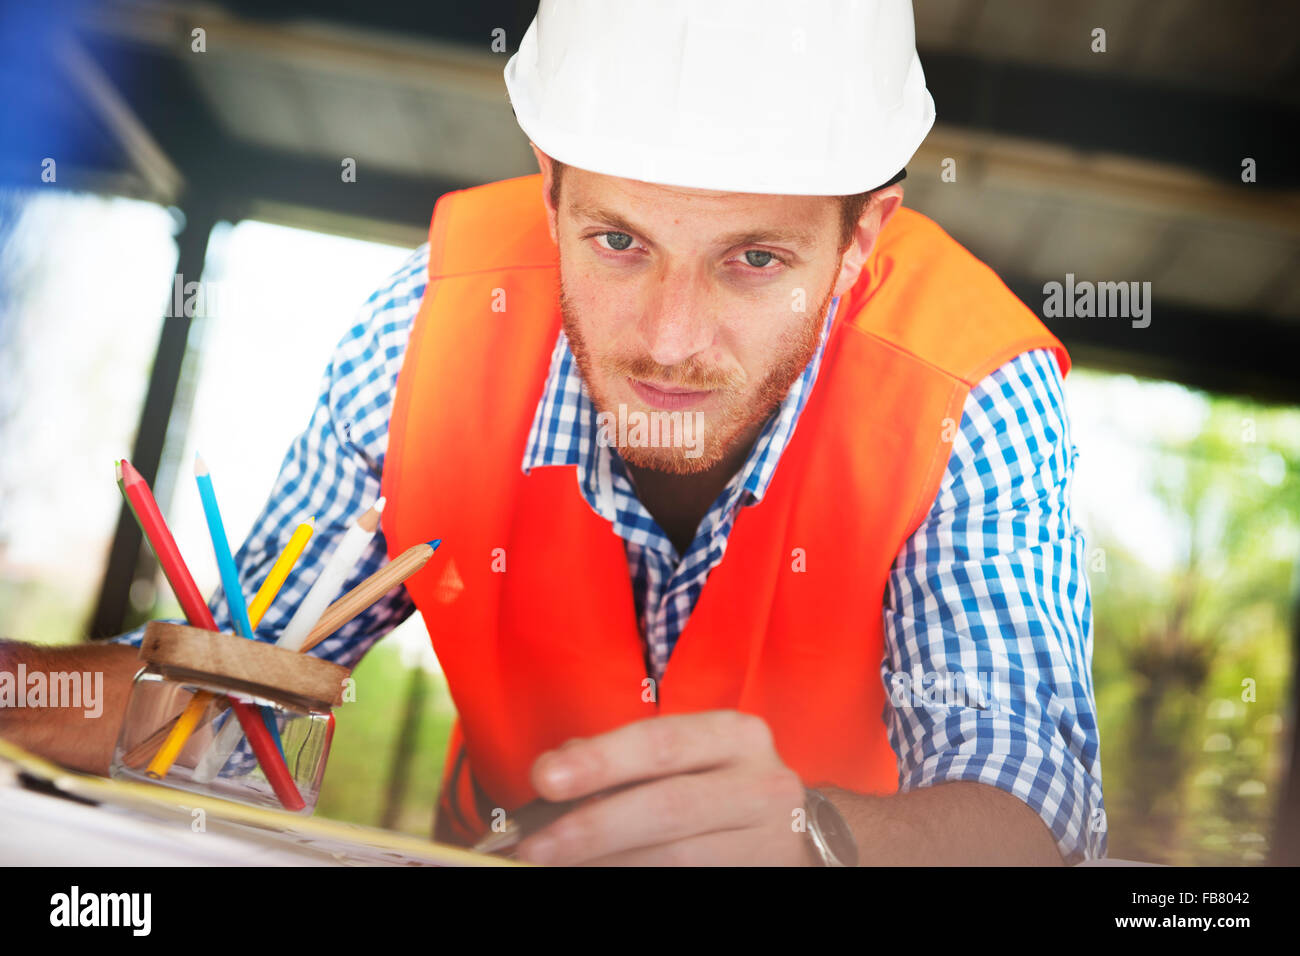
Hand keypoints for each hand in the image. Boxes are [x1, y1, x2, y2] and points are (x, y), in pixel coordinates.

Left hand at [515, 710, 811, 865]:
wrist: (792, 833)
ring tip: (556, 867)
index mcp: (736, 736)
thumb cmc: (720, 787)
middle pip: (668, 807)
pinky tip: (598, 877)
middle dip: (593, 828)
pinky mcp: (763, 878)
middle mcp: (762, 784)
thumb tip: (557, 766)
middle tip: (535, 846)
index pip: (661, 744)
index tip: (544, 778)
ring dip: (606, 866)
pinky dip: (632, 880)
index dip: (601, 761)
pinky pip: (686, 884)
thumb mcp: (686, 758)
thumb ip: (625, 758)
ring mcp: (769, 842)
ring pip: (676, 859)